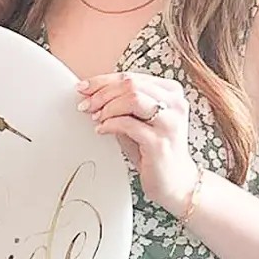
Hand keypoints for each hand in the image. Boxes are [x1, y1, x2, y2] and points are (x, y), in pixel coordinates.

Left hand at [78, 70, 200, 216]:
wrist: (175, 181)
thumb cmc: (154, 150)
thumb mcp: (137, 120)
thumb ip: (120, 104)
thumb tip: (90, 94)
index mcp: (170, 91)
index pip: (132, 77)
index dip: (103, 81)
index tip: (83, 88)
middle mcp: (175, 103)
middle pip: (131, 84)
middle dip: (102, 93)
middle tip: (86, 105)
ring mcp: (170, 122)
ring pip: (132, 98)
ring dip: (108, 107)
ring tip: (97, 119)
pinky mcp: (160, 142)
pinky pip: (129, 124)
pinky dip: (110, 124)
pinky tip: (102, 130)